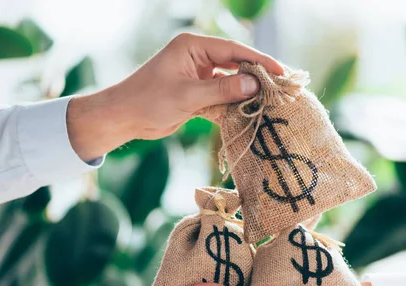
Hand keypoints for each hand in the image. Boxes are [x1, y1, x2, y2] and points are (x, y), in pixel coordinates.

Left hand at [66, 33, 282, 160]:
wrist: (124, 118)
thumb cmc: (148, 100)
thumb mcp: (187, 96)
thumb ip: (222, 91)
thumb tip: (254, 86)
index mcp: (193, 47)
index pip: (234, 50)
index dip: (259, 61)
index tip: (280, 72)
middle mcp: (197, 58)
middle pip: (235, 64)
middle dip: (257, 77)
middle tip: (282, 87)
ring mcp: (197, 76)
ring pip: (230, 82)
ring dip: (246, 94)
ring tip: (271, 102)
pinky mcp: (196, 94)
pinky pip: (221, 97)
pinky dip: (233, 106)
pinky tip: (250, 113)